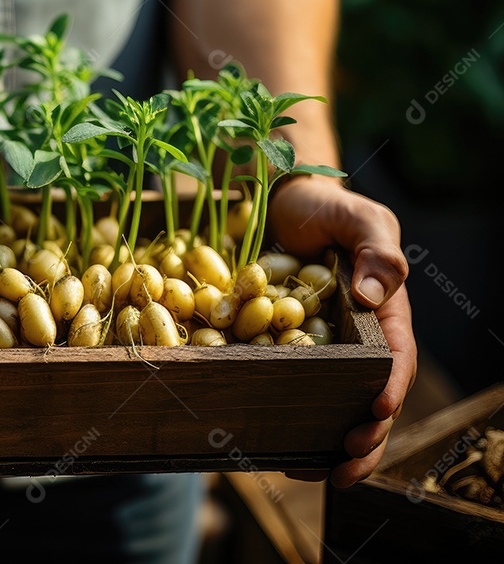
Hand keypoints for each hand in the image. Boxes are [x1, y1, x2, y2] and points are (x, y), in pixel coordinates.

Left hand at [267, 176, 415, 486]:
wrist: (282, 203)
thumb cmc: (326, 207)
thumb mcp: (357, 216)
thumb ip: (375, 248)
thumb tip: (375, 292)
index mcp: (384, 314)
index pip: (395, 359)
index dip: (390, 389)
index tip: (376, 411)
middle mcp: (357, 341)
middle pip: (370, 399)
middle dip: (365, 438)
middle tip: (345, 465)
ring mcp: (322, 351)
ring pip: (336, 409)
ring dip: (332, 448)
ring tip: (317, 474)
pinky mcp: (286, 353)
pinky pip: (294, 395)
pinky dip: (294, 427)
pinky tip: (281, 453)